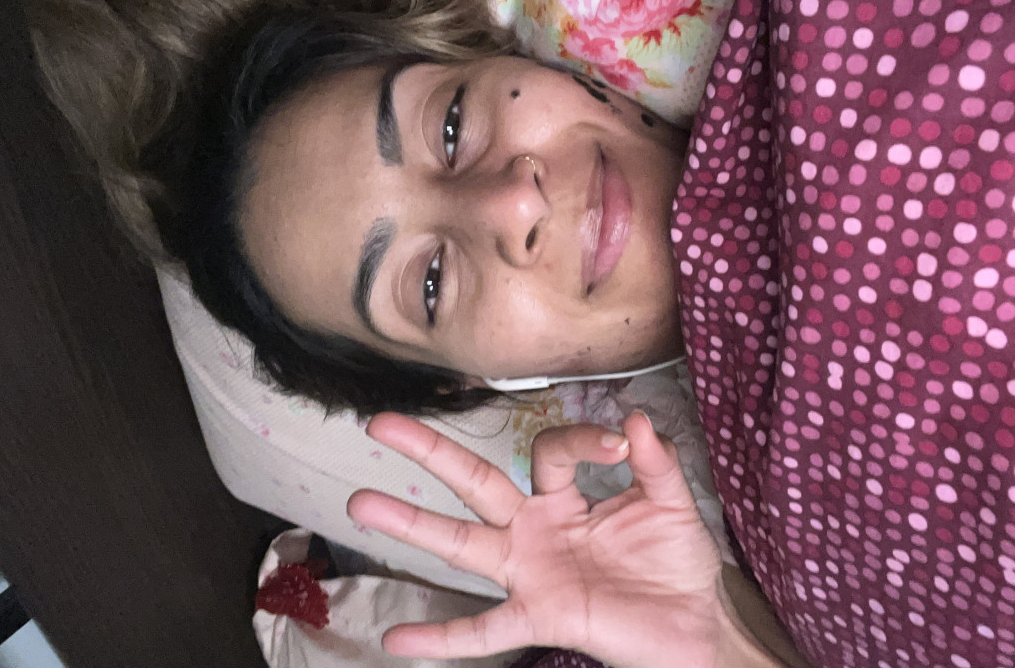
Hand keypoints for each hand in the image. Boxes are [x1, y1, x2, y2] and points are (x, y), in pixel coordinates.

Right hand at [347, 412, 745, 667]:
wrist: (696, 627)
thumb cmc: (676, 562)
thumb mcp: (671, 504)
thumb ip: (655, 462)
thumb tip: (636, 417)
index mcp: (566, 497)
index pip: (549, 451)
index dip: (581, 439)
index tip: (619, 443)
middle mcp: (536, 528)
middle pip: (474, 482)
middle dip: (429, 451)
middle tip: (382, 423)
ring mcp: (531, 572)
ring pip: (462, 545)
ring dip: (411, 524)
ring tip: (361, 503)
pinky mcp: (540, 615)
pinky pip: (484, 630)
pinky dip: (440, 637)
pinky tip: (396, 640)